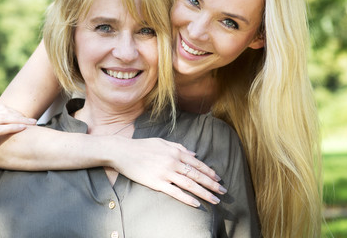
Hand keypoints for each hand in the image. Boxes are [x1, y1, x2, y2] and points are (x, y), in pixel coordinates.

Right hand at [111, 137, 225, 206]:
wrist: (123, 152)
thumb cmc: (142, 146)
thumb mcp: (162, 141)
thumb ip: (179, 147)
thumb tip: (194, 153)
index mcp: (176, 151)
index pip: (197, 163)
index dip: (209, 172)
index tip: (218, 179)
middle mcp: (173, 161)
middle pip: (197, 175)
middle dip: (212, 184)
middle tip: (223, 191)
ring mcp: (165, 173)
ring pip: (190, 184)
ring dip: (204, 193)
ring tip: (215, 200)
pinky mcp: (157, 183)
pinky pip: (175, 192)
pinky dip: (187, 198)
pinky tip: (196, 204)